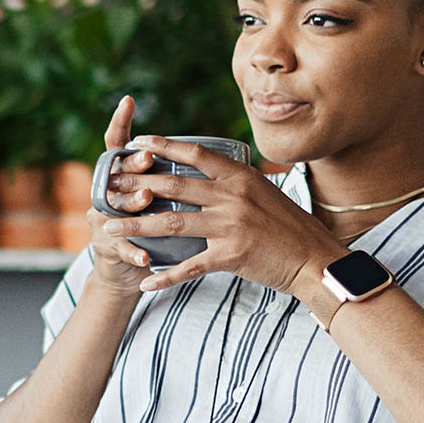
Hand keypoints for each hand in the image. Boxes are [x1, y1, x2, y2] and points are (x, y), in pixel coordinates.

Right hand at [86, 97, 158, 297]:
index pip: (117, 144)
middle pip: (116, 173)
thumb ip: (173, 178)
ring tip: (146, 200)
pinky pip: (120, 249)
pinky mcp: (108, 248)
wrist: (127, 270)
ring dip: (131, 204)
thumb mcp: (161, 200)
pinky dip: (133, 251)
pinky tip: (145, 257)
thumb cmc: (151, 228)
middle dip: (133, 164)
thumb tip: (206, 152)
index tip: (129, 100)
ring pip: (114, 208)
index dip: (120, 122)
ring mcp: (103, 220)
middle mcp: (107, 193)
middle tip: (147, 158)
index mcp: (122, 177)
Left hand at [100, 135, 345, 296]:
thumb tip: (207, 168)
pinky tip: (146, 281)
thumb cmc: (289, 226)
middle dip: (136, 185)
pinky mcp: (230, 255)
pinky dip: (165, 275)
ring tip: (109, 230)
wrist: (314, 260)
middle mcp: (232, 196)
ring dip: (136, 226)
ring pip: (171, 223)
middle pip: (173, 185)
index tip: (136, 141)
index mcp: (240, 176)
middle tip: (109, 185)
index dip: (163, 145)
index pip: (195, 153)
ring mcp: (230, 226)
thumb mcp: (263, 192)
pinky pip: (189, 266)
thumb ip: (234, 182)